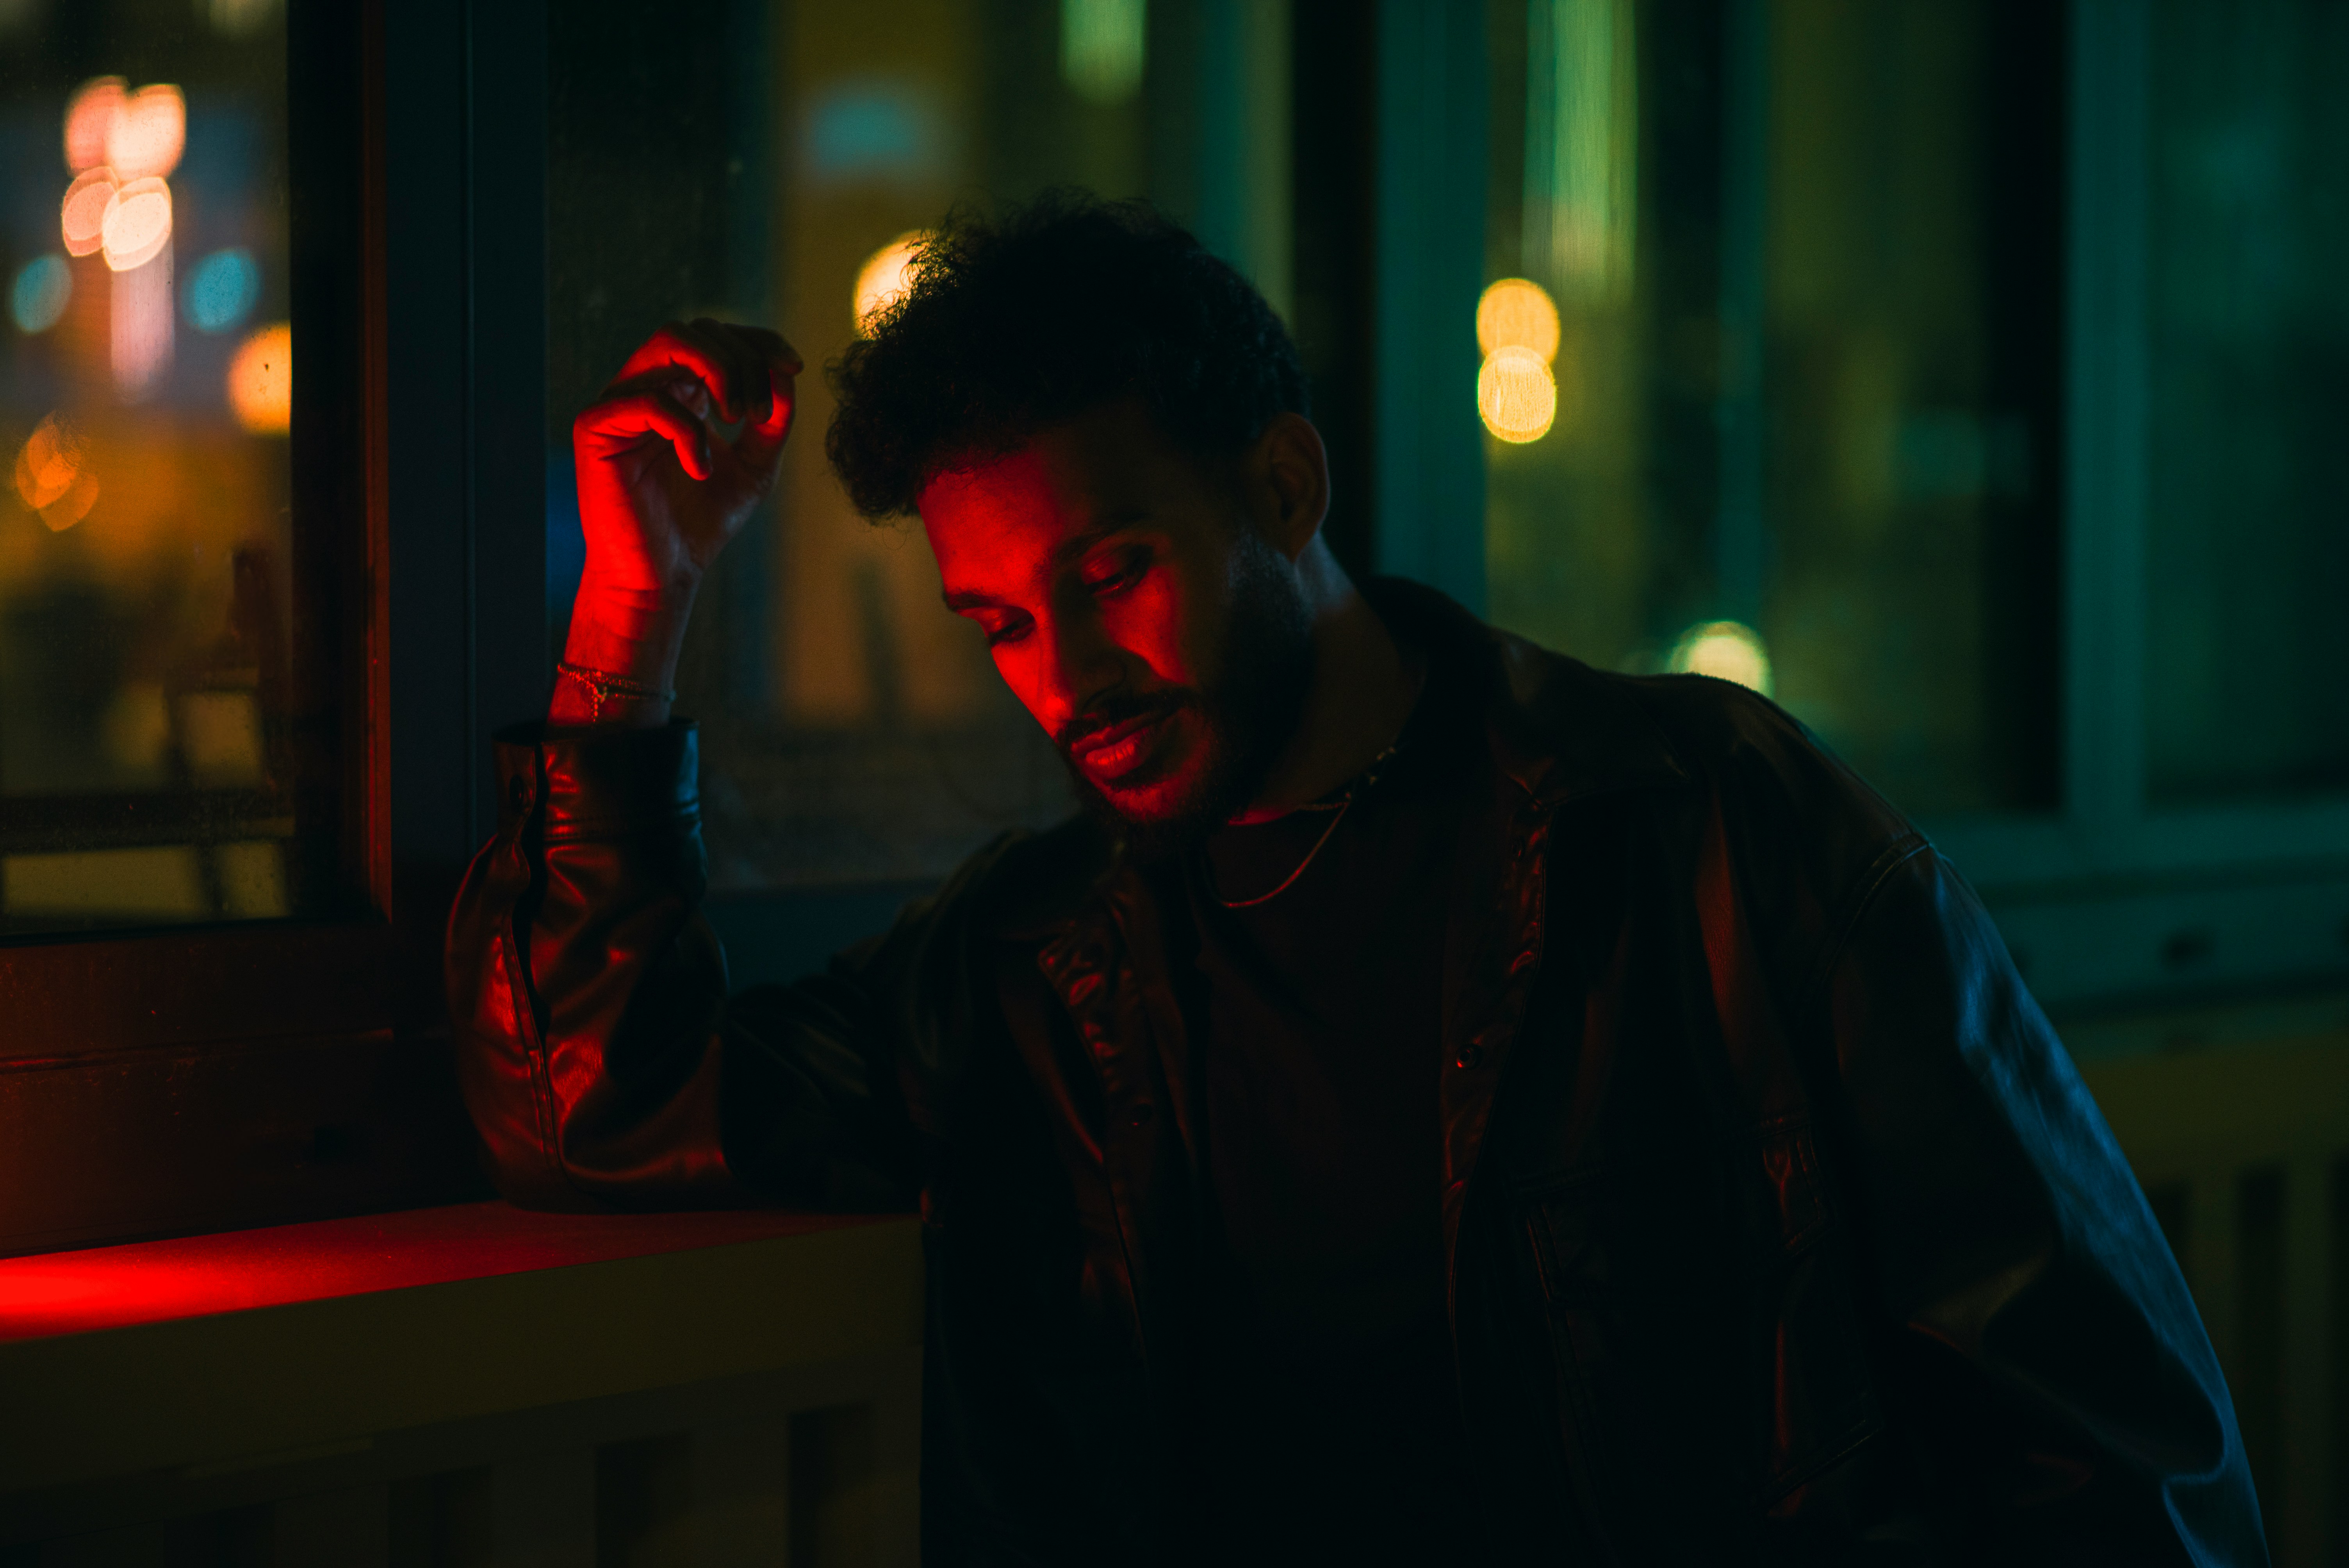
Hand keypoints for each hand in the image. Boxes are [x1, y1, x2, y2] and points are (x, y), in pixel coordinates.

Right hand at [555, 320, 799, 724]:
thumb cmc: (701, 525)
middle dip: (743, 361)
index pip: (717, 336)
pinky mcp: (596, 427)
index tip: (794, 367)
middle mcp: (647, 386)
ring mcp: (619, 402)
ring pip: (669, 342)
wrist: (661, 576)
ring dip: (720, 372)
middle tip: (759, 413)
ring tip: (739, 420)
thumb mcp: (755, 469)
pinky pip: (648, 400)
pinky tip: (701, 468)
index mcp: (680, 391)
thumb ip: (773, 424)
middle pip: (696, 330)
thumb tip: (787, 376)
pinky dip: (688, 429)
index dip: (758, 341)